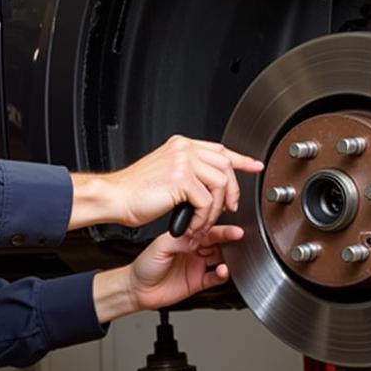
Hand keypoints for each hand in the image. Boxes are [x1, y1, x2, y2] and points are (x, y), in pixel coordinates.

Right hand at [70, 136, 262, 233]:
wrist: (115, 197)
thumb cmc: (134, 192)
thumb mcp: (166, 174)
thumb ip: (188, 172)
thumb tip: (211, 183)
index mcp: (181, 146)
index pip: (219, 150)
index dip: (241, 159)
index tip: (254, 166)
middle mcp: (184, 149)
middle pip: (225, 166)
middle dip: (232, 191)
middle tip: (229, 208)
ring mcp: (183, 162)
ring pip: (220, 184)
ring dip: (215, 209)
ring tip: (201, 222)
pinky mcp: (181, 178)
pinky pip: (206, 201)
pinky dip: (202, 218)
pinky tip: (191, 225)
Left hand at [92, 224, 244, 322]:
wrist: (137, 289)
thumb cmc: (144, 266)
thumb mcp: (160, 246)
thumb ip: (180, 240)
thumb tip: (197, 237)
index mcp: (186, 239)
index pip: (207, 231)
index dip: (221, 229)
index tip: (233, 229)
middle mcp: (194, 251)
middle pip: (217, 243)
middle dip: (229, 240)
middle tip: (238, 238)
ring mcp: (197, 266)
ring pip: (220, 259)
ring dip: (228, 258)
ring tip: (230, 258)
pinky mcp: (198, 282)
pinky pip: (215, 277)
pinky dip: (222, 274)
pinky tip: (223, 271)